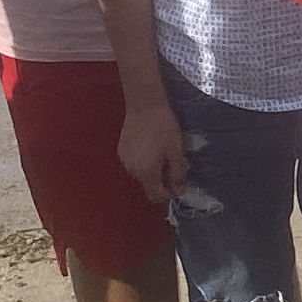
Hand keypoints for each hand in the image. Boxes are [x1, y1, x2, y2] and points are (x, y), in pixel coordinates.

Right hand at [115, 91, 189, 206]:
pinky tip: (152, 148)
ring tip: (163, 155)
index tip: (179, 184)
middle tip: (174, 166)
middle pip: (148, 186)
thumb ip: (177, 174)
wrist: (144, 104)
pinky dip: (143, 162)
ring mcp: (124, 160)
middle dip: (162, 182)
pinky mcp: (121, 150)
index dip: (169, 194)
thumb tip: (179, 191)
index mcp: (146, 173)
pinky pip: (134, 164)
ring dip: (153, 171)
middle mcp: (132, 170)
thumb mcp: (176, 151)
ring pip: (141, 175)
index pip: (156, 196)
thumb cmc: (163, 126)